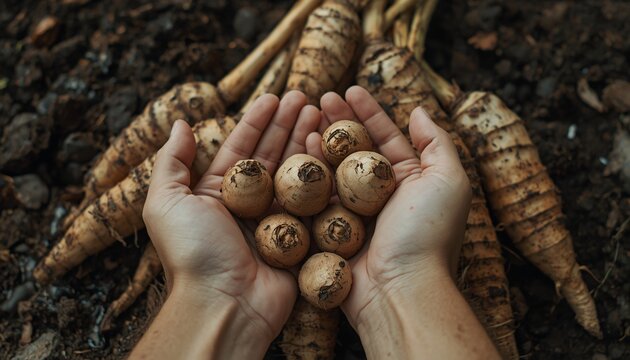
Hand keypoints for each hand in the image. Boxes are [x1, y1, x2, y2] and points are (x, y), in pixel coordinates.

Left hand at [135, 91, 319, 358]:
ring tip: (322, 113)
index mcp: (218, 192)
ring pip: (295, 173)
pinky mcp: (300, 237)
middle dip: (288, 124)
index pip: (242, 147)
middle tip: (307, 97)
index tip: (275, 97)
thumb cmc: (193, 253)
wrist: (224, 303)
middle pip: (273, 154)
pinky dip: (323, 176)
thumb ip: (172, 162)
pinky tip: (330, 151)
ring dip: (307, 141)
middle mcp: (249, 203)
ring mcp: (276, 220)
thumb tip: (180, 123)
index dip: (258, 120)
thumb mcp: (166, 203)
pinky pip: (314, 201)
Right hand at [306, 87, 497, 358]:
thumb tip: (419, 111)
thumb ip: (436, 143)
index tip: (349, 89)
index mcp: (409, 181)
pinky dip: (307, 172)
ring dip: (320, 141)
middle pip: (355, 149)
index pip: (385, 137)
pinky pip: (316, 196)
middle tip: (319, 98)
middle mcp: (380, 194)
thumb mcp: (448, 181)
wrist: (399, 289)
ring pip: (332, 168)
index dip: (368, 111)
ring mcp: (353, 213)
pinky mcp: (330, 230)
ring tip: (305, 117)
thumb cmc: (427, 234)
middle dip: (339, 121)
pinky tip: (298, 149)